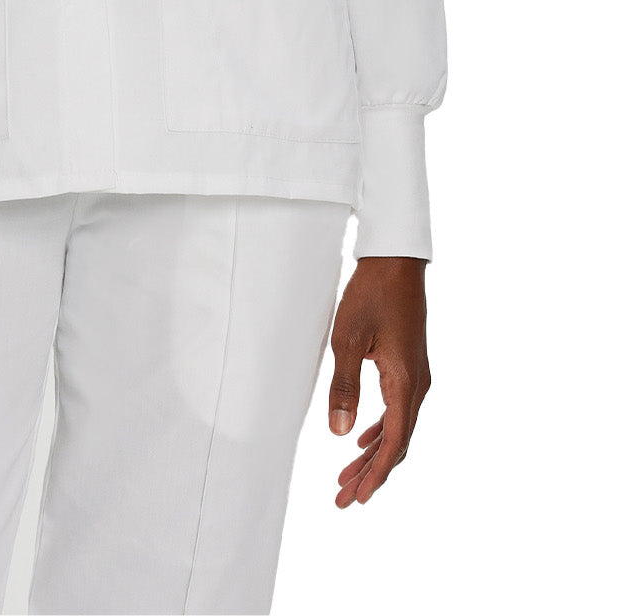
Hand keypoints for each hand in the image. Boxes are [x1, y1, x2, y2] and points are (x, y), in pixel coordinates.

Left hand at [327, 256, 429, 506]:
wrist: (395, 261)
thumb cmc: (370, 295)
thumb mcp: (347, 340)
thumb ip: (344, 387)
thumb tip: (340, 434)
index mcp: (406, 383)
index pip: (394, 443)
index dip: (375, 473)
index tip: (355, 497)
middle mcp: (418, 384)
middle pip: (397, 442)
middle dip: (371, 472)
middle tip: (344, 498)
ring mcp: (416, 374)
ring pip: (398, 426)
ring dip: (374, 452)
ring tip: (348, 475)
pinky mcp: (409, 364)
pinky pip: (398, 409)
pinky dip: (381, 429)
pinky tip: (363, 436)